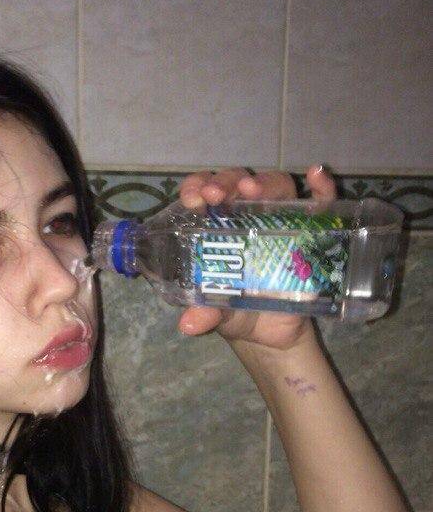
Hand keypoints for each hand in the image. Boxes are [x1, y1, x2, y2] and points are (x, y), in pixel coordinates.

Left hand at [176, 164, 337, 351]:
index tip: (193, 199)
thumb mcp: (219, 314)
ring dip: (264, 183)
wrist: (269, 336)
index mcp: (218, 227)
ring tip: (251, 189)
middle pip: (240, 183)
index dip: (197, 187)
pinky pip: (322, 204)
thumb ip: (206, 313)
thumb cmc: (236, 311)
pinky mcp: (312, 233)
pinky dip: (322, 186)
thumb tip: (189, 325)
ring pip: (277, 187)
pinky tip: (316, 175)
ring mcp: (281, 221)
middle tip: (215, 194)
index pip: (206, 193)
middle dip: (226, 181)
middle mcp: (249, 217)